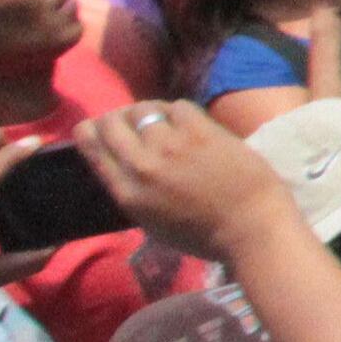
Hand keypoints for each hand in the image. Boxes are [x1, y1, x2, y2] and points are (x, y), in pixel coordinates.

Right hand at [80, 97, 294, 259]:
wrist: (251, 226)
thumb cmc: (204, 235)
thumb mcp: (153, 224)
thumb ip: (133, 192)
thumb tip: (122, 163)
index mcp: (128, 193)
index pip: (94, 149)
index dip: (89, 132)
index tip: (91, 127)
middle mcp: (143, 165)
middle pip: (112, 124)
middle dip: (114, 117)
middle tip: (124, 119)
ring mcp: (172, 145)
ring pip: (143, 109)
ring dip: (145, 111)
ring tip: (155, 118)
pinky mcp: (201, 131)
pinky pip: (178, 106)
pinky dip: (176, 110)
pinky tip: (184, 120)